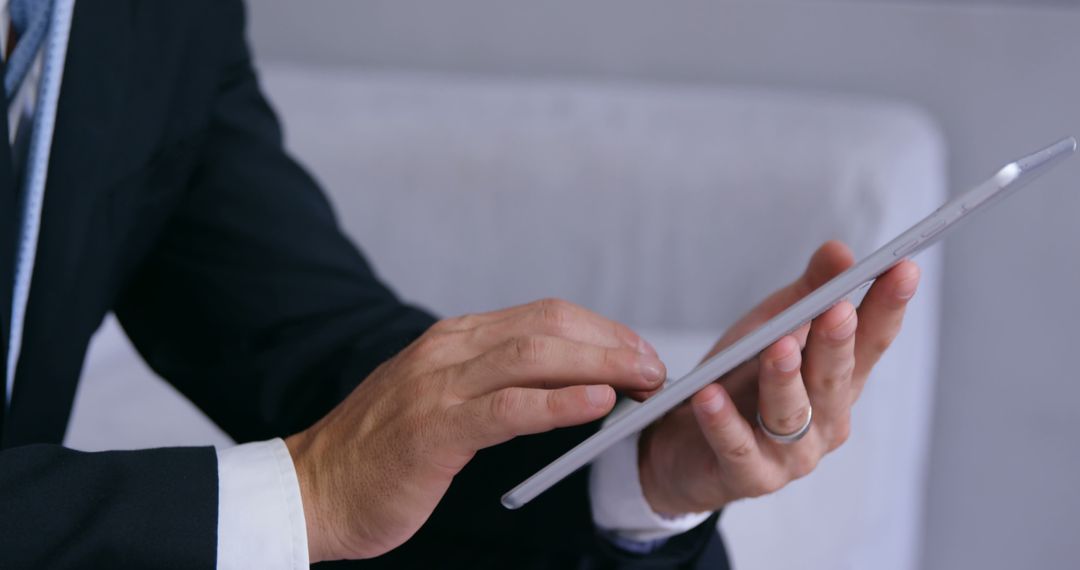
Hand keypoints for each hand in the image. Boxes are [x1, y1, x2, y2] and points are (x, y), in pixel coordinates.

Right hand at [285, 299, 665, 561]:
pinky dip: (560, 403)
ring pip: (535, 356)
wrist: (312, 488)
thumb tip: (564, 382)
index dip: (602, 330)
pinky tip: (598, 405)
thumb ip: (492, 382)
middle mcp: (448, 350)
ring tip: (644, 382)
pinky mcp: (434, 429)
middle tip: (656, 370)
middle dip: (614, 342)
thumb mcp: (441, 400)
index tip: (640, 353)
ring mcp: (438, 386)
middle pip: (549, 326)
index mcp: (453, 340)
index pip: (545, 315)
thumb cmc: (382, 452)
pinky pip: (508, 407)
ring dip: (602, 364)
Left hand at [638, 241, 919, 515]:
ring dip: (785, 379)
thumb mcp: (772, 329)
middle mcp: (825, 421)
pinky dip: (723, 422)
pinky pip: (736, 447)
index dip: (888, 306)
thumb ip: (808, 293)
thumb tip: (840, 252)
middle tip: (838, 308)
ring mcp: (791, 455)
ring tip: (777, 348)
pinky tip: (709, 396)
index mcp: (839, 382)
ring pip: (790, 413)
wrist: (683, 447)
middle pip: (835, 378)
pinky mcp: (748, 477)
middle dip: (838, 343)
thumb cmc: (739, 381)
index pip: (871, 342)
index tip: (904, 267)